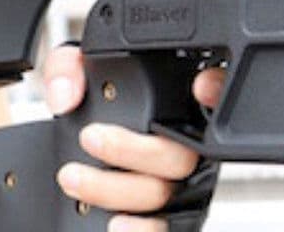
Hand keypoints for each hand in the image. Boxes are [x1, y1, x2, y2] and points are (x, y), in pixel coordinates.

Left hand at [44, 45, 226, 231]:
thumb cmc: (82, 103)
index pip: (215, 93)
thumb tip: (65, 95)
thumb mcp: (72, 69)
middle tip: (90, 138)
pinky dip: (142, 229)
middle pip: (178, 155)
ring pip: (162, 194)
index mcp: (171, 103)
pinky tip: (114, 225)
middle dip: (132, 149)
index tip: (199, 86)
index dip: (219, 89)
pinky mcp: (157, 218)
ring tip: (74, 178)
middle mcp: (179, 148)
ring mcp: (172, 187)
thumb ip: (68, 68)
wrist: (64, 146)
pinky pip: (162, 228)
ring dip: (116, 189)